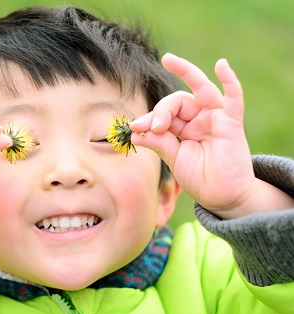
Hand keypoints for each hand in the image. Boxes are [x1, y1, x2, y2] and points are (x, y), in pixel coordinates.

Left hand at [130, 53, 256, 218]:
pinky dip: (229, 80)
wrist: (223, 198)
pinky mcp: (232, 124)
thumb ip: (159, 142)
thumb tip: (136, 131)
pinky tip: (221, 65)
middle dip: (161, 110)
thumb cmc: (200, 179)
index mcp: (184, 128)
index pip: (164, 113)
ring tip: (169, 60)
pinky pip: (234, 98)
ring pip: (199, 91)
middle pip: (178, 101)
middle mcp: (199, 119)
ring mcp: (216, 119)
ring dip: (185, 73)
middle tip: (152, 126)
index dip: (149, 118)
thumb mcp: (174, 159)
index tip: (134, 128)